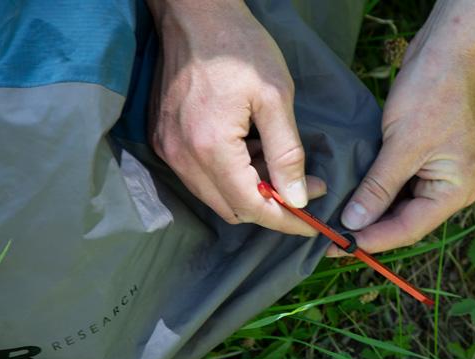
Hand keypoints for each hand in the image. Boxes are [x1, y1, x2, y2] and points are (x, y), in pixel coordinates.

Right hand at [147, 0, 324, 236]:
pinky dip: (228, 176)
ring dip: (249, 192)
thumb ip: (287, 153)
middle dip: (270, 208)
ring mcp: (168, 148)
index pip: (251, 206)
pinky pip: (199, 177)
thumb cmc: (239, 48)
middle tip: (303, 188)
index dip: (284, 220)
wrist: (195, 15)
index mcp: (210, 147)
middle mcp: (182, 155)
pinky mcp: (164, 139)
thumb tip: (297, 198)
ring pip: (214, 196)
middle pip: (230, 209)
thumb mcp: (276, 97)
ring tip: (277, 164)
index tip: (311, 222)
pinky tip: (250, 151)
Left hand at [329, 0, 474, 255]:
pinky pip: (399, 187)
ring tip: (334, 222)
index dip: (372, 240)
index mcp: (455, 191)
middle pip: (405, 222)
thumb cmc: (431, 94)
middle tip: (329, 238)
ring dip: (370, 213)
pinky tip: (351, 198)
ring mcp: (441, 176)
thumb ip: (378, 188)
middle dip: (368, 229)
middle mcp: (452, 190)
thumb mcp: (402, 145)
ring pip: (399, 207)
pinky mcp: (427, 162)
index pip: (408, 229)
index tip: (336, 246)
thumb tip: (354, 223)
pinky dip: (376, 193)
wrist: (447, 53)